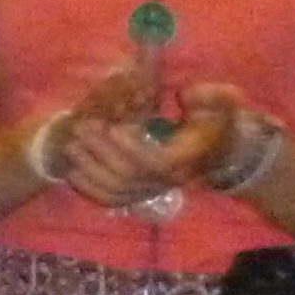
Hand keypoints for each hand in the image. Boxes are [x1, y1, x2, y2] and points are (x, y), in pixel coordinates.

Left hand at [40, 68, 246, 214]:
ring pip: (116, 191)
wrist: (221, 150)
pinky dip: (90, 189)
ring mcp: (153, 189)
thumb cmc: (216, 120)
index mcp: (185, 158)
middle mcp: (168, 179)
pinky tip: (72, 172)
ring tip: (71, 146)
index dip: (130, 147)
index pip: (154, 162)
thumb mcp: (222, 101)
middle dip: (101, 152)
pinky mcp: (141, 193)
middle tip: (81, 128)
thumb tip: (186, 95)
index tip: (112, 126)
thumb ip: (210, 96)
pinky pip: (112, 200)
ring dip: (90, 170)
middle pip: (128, 175)